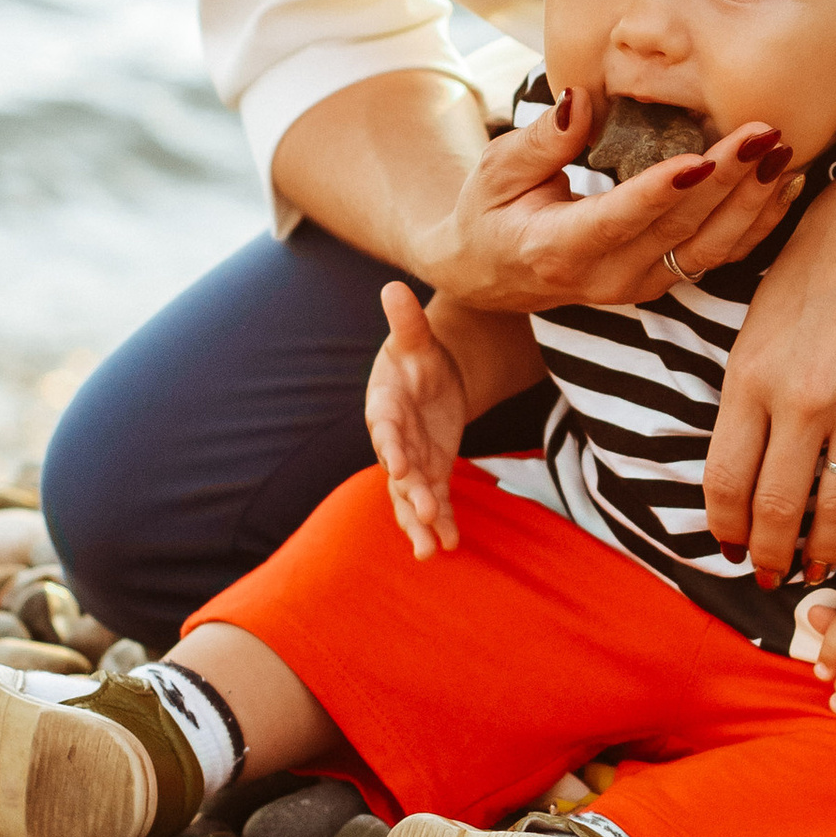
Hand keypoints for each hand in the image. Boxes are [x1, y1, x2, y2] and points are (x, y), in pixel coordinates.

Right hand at [366, 286, 470, 559]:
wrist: (428, 376)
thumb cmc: (416, 355)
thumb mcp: (415, 338)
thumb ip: (406, 322)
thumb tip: (393, 286)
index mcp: (384, 405)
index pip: (385, 427)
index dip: (392, 447)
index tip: (400, 467)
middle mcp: (393, 440)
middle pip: (398, 471)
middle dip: (410, 495)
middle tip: (425, 514)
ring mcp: (412, 461)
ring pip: (411, 497)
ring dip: (421, 522)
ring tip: (432, 549)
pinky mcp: (431, 473)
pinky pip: (434, 501)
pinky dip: (442, 523)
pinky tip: (451, 545)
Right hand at [425, 87, 802, 316]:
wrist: (492, 273)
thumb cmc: (490, 211)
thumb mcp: (496, 170)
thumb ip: (541, 140)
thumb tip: (580, 101)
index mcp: (557, 249)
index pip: (617, 220)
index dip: (660, 192)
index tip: (700, 159)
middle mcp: (605, 277)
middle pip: (677, 232)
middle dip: (726, 182)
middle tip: (762, 134)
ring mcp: (638, 286)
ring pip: (708, 250)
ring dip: (752, 203)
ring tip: (781, 154)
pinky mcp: (661, 281)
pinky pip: (718, 256)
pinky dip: (756, 223)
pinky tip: (783, 185)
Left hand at [704, 157, 835, 584]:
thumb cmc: (831, 239)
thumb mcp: (764, 303)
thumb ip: (752, 375)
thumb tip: (743, 437)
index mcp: (751, 370)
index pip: (724, 479)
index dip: (724, 528)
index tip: (728, 548)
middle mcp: (802, 397)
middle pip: (776, 509)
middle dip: (770, 555)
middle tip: (773, 577)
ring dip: (827, 550)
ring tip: (823, 567)